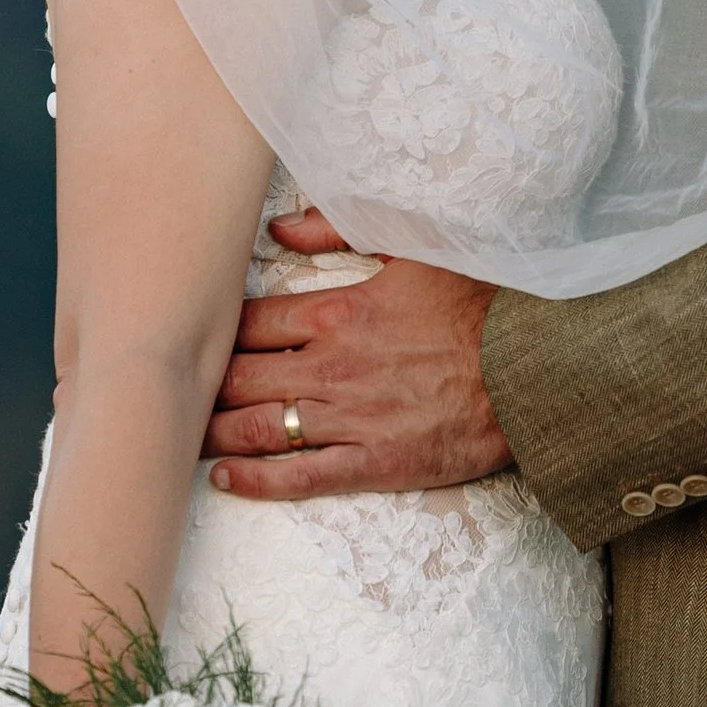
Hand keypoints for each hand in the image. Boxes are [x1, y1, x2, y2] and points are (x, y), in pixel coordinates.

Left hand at [203, 210, 507, 496]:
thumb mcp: (415, 245)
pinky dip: (256, 480)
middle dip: (200, 386)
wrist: (536, 365)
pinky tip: (225, 479)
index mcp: (338, 311)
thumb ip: (341, 228)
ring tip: (182, 438)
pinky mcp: (373, 462)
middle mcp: (332, 366)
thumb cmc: (480, 303)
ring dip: (214, 434)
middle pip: (241, 377)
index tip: (193, 337)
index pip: (251, 323)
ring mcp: (350, 418)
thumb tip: (280, 226)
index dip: (214, 332)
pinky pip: (300, 477)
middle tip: (170, 393)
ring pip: (257, 428)